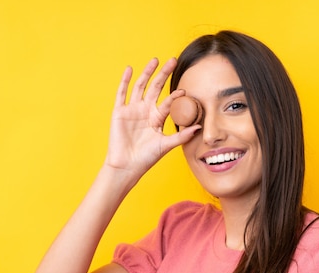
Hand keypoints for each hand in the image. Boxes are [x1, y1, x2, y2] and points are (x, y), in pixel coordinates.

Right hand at [105, 57, 200, 176]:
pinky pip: (121, 93)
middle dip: (163, 75)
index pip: (168, 102)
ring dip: (147, 73)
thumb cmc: (146, 158)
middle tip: (173, 61)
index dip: (175, 95)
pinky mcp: (119, 112)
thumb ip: (181, 136)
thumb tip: (199, 128)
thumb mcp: (166, 145)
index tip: (184, 89)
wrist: (127, 166)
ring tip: (155, 60)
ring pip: (140, 86)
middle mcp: (145, 111)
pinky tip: (130, 69)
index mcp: (157, 118)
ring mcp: (132, 110)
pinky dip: (124, 81)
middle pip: (155, 88)